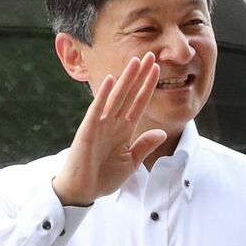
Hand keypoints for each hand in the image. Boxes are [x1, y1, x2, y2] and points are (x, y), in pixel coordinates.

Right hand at [51, 52, 167, 206]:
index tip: (158, 70)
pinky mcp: (88, 131)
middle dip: (140, 76)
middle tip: (151, 55)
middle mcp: (113, 122)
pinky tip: (113, 81)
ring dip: (126, 79)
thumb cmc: (104, 176)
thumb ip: (145, 146)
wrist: (84, 190)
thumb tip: (162, 132)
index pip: (139, 103)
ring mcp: (100, 125)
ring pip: (116, 97)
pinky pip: (97, 110)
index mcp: (124, 129)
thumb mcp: (132, 162)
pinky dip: (105, 96)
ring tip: (136, 62)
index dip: (148, 86)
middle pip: (130, 94)